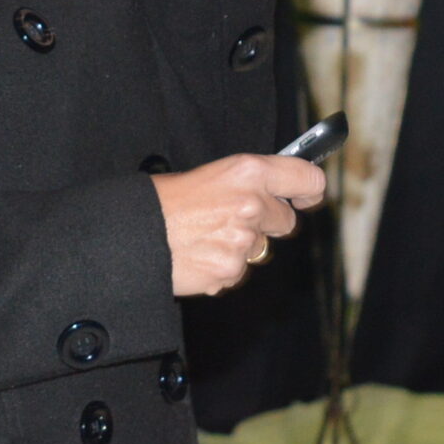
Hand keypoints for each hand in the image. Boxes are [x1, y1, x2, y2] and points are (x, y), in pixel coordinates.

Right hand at [151, 153, 326, 295]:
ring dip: (241, 245)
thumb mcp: (211, 173)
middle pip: (286, 220)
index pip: (307, 179)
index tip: (306, 196)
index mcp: (249, 171)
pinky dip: (222, 265)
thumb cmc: (164, 198)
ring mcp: (244, 242)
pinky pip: (238, 271)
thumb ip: (247, 183)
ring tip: (205, 235)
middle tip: (233, 216)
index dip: (309, 189)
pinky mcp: (231, 271)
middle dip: (267, 222)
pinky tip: (198, 253)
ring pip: (260, 248)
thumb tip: (273, 192)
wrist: (134, 232)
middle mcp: (253, 205)